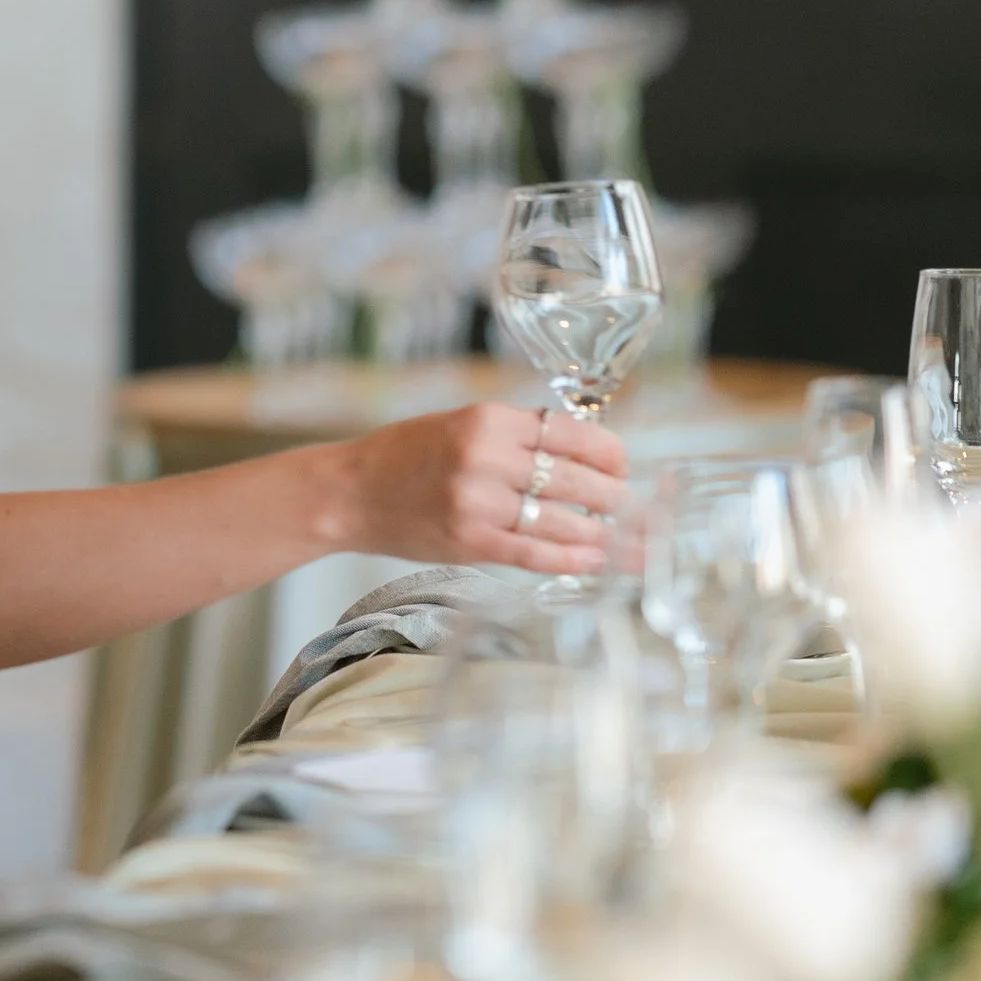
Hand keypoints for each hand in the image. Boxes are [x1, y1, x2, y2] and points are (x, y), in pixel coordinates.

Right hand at [343, 400, 628, 574]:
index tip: (623, 465)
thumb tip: (585, 458)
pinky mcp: (468, 541)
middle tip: (631, 508)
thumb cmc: (406, 457)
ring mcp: (477, 502)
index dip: (608, 453)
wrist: (349, 493)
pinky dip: (569, 559)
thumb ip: (516, 436)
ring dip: (602, 535)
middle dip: (614, 498)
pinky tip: (593, 561)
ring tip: (626, 542)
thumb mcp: (460, 424)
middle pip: (574, 479)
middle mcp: (485, 457)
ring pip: (561, 521)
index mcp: (488, 419)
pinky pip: (534, 553)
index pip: (569, 433)